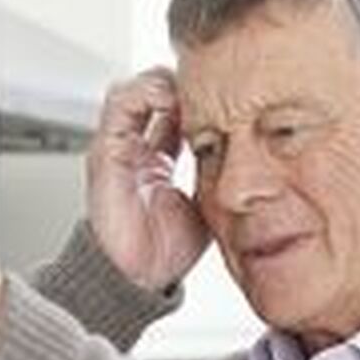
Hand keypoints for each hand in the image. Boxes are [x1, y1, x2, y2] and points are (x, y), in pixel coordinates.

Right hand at [87, 67, 209, 290]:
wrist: (137, 276)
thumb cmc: (166, 249)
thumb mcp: (206, 201)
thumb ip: (216, 173)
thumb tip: (253, 157)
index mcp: (156, 159)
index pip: (176, 110)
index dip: (200, 98)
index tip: (231, 95)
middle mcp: (135, 148)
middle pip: (155, 93)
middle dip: (184, 84)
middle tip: (216, 85)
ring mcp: (119, 146)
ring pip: (135, 89)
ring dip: (164, 82)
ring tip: (191, 90)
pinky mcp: (107, 150)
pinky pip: (120, 104)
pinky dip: (145, 93)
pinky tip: (169, 99)